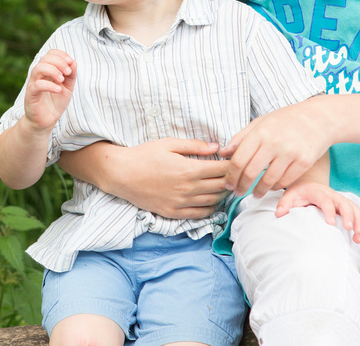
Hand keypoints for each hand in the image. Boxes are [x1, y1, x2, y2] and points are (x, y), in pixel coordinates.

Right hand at [22, 50, 75, 130]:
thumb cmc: (56, 103)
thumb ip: (71, 75)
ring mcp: (33, 84)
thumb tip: (73, 61)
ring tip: (62, 80)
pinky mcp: (31, 95)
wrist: (46, 121)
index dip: (61, 54)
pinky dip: (49, 85)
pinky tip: (58, 90)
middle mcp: (38, 75)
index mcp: (47, 70)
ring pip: (39, 68)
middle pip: (45, 58)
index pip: (50, 54)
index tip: (70, 62)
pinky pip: (37, 85)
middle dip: (59, 62)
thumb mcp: (68, 87)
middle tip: (68, 72)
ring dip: (53, 71)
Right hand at [60, 138, 229, 218]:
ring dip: (223, 194)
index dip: (233, 165)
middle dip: (232, 179)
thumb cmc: (144, 155)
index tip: (237, 161)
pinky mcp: (174, 213)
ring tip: (226, 186)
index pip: (222, 169)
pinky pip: (200, 214)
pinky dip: (211, 208)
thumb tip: (216, 146)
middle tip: (236, 173)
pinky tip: (212, 200)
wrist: (121, 175)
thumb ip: (194, 146)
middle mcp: (188, 189)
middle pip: (222, 186)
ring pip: (214, 201)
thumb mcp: (169, 143)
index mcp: (189, 169)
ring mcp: (182, 203)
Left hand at [220, 98, 334, 196]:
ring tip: (255, 193)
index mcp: (260, 132)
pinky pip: (285, 181)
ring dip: (259, 191)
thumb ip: (241, 138)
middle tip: (238, 192)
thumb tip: (223, 153)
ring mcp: (290, 152)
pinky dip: (276, 186)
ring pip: (268, 180)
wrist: (319, 118)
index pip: (238, 160)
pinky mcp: (304, 161)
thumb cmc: (286, 119)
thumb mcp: (261, 122)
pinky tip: (271, 187)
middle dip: (241, 186)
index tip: (228, 184)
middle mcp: (274, 142)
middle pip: (250, 172)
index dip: (230, 176)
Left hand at [276, 180, 359, 243]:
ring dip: (357, 220)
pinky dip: (359, 223)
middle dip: (348, 215)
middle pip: (343, 202)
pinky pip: (355, 211)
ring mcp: (339, 199)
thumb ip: (284, 204)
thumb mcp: (289, 196)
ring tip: (357, 236)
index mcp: (317, 191)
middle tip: (348, 229)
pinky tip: (358, 237)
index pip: (325, 199)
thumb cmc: (299, 192)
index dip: (329, 210)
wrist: (308, 183)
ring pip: (352, 206)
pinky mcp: (344, 204)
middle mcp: (331, 194)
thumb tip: (279, 214)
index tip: (331, 223)